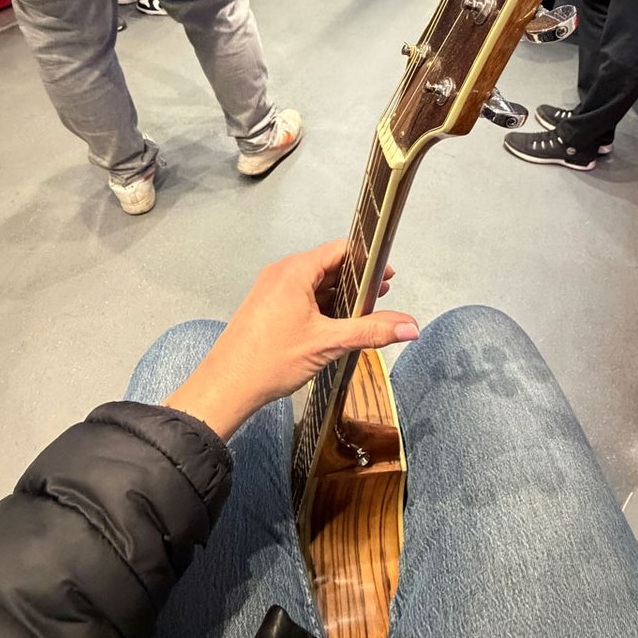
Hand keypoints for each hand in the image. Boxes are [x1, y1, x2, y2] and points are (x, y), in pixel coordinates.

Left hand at [163, 241, 418, 438]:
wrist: (226, 387)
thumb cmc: (270, 360)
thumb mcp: (328, 343)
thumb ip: (371, 331)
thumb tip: (410, 327)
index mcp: (295, 271)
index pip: (341, 250)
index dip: (368, 260)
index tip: (389, 275)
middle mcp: (282, 273)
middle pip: (329, 266)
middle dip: (357, 281)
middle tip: (384, 296)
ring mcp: (272, 290)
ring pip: (315, 283)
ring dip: (340, 295)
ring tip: (366, 313)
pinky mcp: (268, 307)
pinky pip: (302, 297)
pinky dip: (322, 306)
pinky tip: (338, 324)